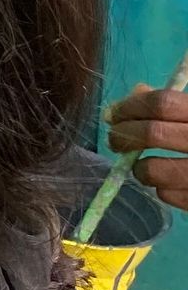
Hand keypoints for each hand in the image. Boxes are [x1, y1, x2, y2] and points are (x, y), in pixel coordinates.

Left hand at [106, 87, 187, 208]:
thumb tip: (135, 94)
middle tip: (115, 140)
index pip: (162, 103)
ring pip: (154, 170)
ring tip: (140, 166)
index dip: (131, 106)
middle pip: (154, 133)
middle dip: (124, 135)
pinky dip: (160, 188)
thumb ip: (176, 103)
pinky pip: (168, 195)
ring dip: (139, 167)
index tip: (113, 113)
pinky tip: (167, 182)